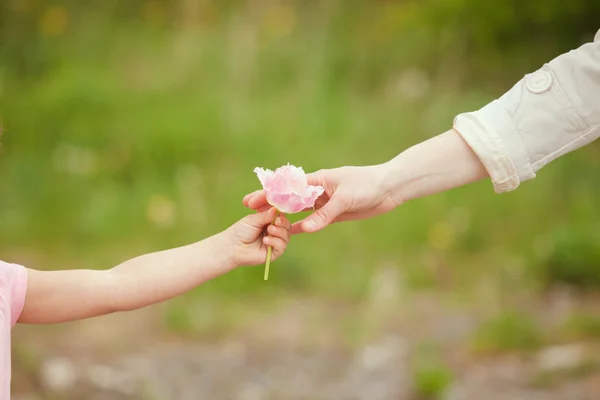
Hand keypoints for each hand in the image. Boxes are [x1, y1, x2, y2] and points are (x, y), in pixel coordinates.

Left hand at [227, 207, 291, 265]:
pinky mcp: (273, 253)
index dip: (282, 215)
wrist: (232, 246)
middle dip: (283, 223)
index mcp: (270, 222)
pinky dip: (275, 242)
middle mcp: (274, 232)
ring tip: (268, 230)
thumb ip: (266, 215)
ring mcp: (275, 243)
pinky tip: (265, 240)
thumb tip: (276, 209)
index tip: (278, 214)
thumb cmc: (241, 231)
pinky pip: (282, 247)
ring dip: (279, 232)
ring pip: (286, 236)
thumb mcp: (253, 220)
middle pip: (287, 227)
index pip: (282, 217)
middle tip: (275, 222)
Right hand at [243, 165, 399, 233]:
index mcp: (318, 180)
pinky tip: (290, 232)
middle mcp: (318, 191)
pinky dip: (303, 226)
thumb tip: (306, 229)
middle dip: (270, 203)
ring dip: (283, 215)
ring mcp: (324, 202)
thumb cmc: (367, 185)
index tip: (253, 200)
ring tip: (264, 222)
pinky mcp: (334, 214)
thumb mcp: (345, 199)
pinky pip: (314, 220)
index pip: (288, 187)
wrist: (388, 188)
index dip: (269, 193)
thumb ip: (325, 214)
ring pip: (299, 210)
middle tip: (249, 209)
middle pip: (289, 198)